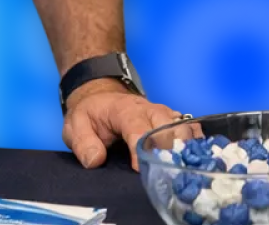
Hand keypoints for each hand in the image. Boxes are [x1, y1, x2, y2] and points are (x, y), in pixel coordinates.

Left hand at [62, 80, 186, 169]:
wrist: (101, 97)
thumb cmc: (90, 113)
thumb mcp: (75, 125)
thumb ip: (84, 143)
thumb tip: (96, 160)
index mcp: (126, 110)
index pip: (139, 129)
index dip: (142, 149)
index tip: (140, 169)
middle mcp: (149, 110)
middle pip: (169, 126)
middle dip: (171, 148)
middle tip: (168, 172)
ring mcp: (162, 114)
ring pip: (182, 127)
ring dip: (185, 146)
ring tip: (184, 168)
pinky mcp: (169, 121)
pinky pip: (187, 129)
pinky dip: (192, 143)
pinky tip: (193, 159)